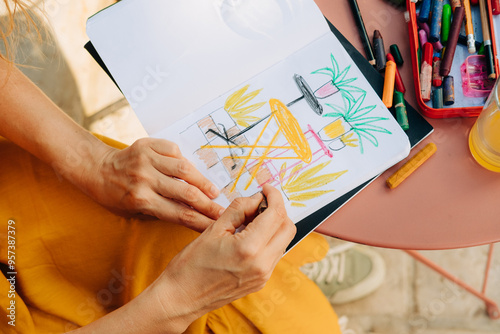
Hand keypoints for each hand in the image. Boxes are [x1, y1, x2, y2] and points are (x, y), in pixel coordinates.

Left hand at [86, 138, 223, 230]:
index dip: (201, 221)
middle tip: (223, 211)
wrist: (96, 169)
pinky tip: (191, 171)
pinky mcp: (147, 144)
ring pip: (184, 170)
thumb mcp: (135, 212)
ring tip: (214, 191)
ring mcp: (147, 159)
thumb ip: (162, 210)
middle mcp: (145, 180)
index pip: (180, 214)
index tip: (216, 225)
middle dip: (209, 204)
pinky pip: (174, 151)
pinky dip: (185, 161)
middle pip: (186, 193)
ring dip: (203, 182)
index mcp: (141, 201)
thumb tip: (193, 213)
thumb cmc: (116, 197)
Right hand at [150, 184, 296, 331]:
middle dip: (278, 210)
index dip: (274, 197)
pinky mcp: (260, 281)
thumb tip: (256, 199)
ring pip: (283, 241)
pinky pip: (274, 253)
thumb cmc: (191, 265)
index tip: (266, 189)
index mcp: (249, 249)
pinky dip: (268, 239)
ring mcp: (263, 276)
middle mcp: (262, 264)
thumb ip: (239, 209)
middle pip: (288, 228)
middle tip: (260, 202)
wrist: (182, 298)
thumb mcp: (213, 229)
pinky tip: (250, 234)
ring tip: (251, 218)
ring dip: (274, 225)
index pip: (276, 215)